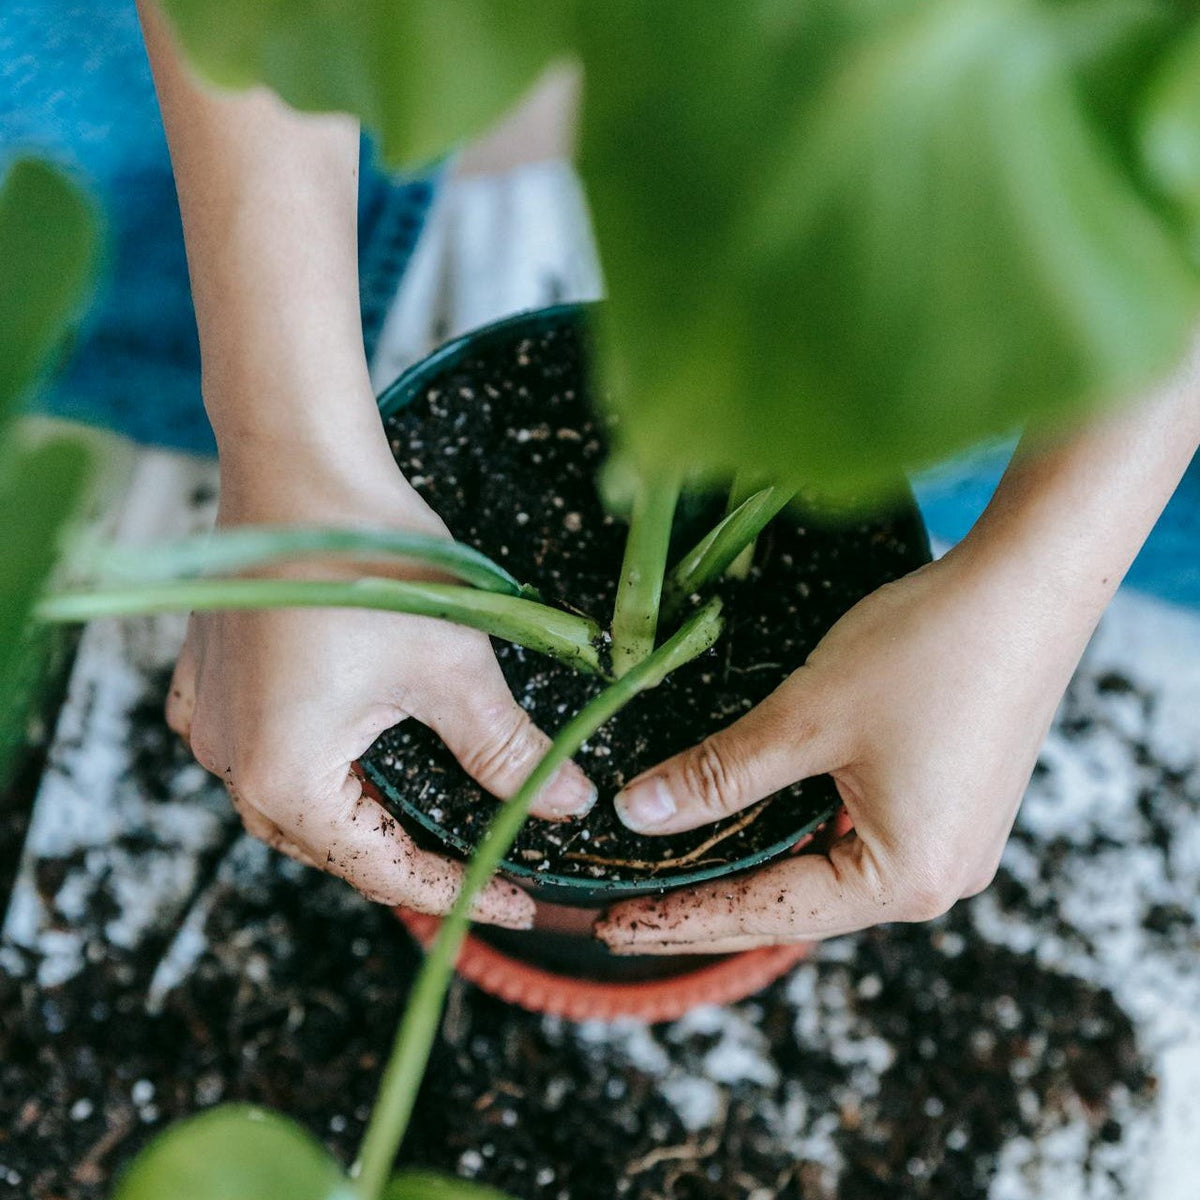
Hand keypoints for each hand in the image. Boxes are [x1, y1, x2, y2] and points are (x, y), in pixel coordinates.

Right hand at [167, 444, 594, 928]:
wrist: (301, 462)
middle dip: (404, 858)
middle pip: (331, 842)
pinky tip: (349, 759)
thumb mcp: (454, 669)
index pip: (380, 867)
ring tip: (424, 822)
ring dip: (359, 814)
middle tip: (477, 864)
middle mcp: (230, 759)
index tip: (514, 901)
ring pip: (295, 801)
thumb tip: (568, 804)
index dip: (455, 889)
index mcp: (283, 774)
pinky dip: (316, 766)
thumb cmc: (373, 563)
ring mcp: (211, 716)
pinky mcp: (212, 677)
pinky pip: (261, 749)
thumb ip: (509, 750)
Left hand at [595, 546, 1085, 953]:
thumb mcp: (805, 717)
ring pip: (824, 872)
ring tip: (677, 885)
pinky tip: (753, 834)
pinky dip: (795, 840)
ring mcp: (951, 843)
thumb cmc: (925, 651)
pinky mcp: (953, 806)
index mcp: (905, 877)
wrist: (1029, 586)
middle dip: (711, 909)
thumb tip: (638, 812)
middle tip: (629, 916)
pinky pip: (855, 840)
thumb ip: (719, 773)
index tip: (615, 925)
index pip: (768, 911)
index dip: (682, 919)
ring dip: (753, 874)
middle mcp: (937, 879)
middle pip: (797, 904)